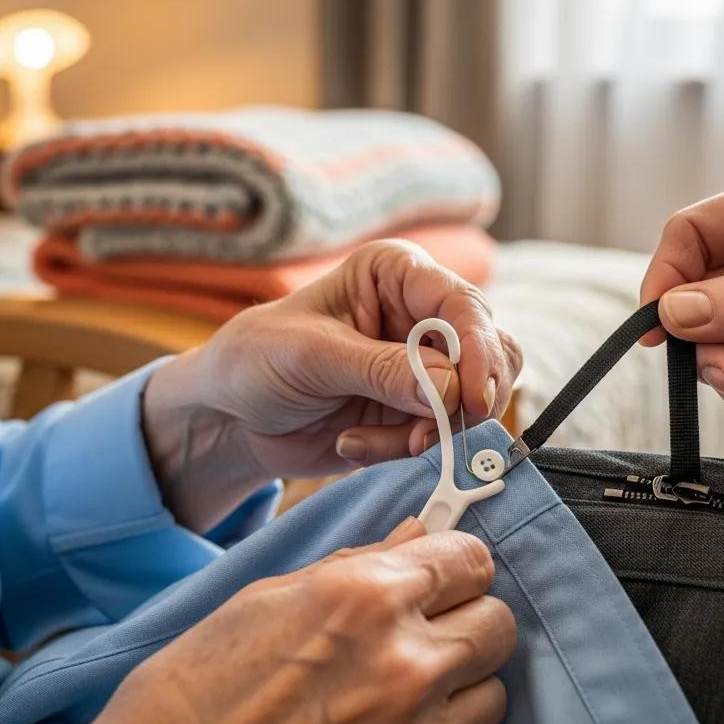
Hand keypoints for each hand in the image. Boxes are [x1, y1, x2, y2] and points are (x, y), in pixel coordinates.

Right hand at [84, 518, 515, 723]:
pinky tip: (405, 714)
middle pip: (498, 618)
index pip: (471, 558)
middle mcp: (404, 657)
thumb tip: (418, 536)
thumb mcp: (277, 595)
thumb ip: (362, 564)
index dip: (459, 560)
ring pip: (494, 683)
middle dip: (468, 613)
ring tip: (415, 675)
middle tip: (431, 621)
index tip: (444, 569)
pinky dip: (450, 721)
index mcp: (366, 594)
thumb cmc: (207, 675)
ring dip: (466, 675)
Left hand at [144, 240, 521, 530]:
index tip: (472, 400)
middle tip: (424, 433)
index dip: (478, 352)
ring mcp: (425, 366)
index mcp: (398, 274)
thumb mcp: (311, 356)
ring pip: (477, 400)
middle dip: (464, 400)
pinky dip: (402, 449)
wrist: (232, 416)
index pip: (464, 306)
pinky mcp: (419, 411)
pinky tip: (351, 443)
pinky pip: (443, 436)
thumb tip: (452, 390)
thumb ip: (382, 370)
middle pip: (492, 352)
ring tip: (365, 438)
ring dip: (429, 432)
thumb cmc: (257, 359)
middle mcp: (422, 314)